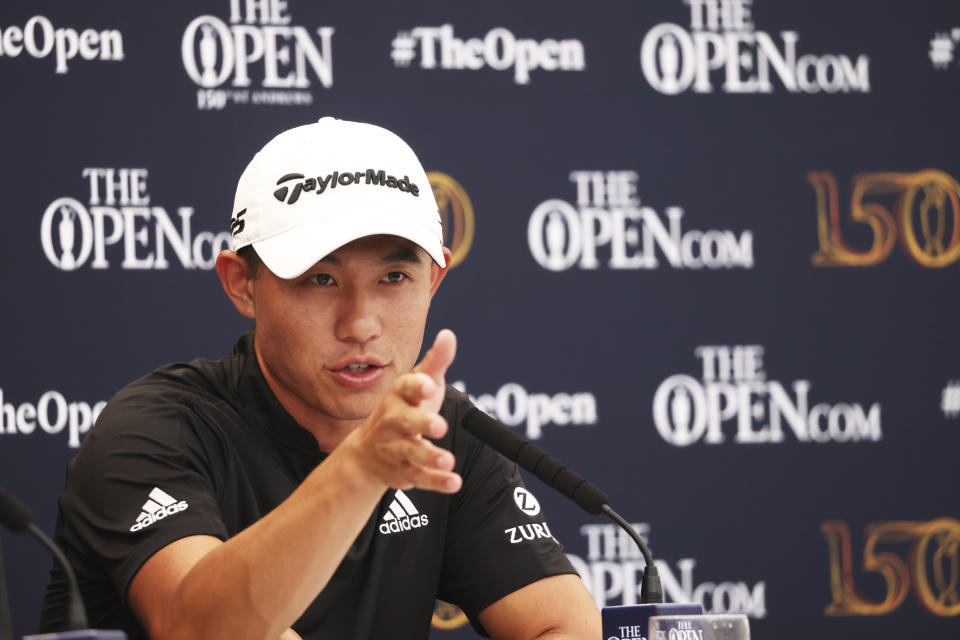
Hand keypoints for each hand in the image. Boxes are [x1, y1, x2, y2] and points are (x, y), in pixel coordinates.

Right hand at [346, 329, 461, 493]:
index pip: (405, 387)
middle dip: (421, 423)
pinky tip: (454, 481)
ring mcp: (396, 448)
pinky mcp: (403, 472)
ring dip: (430, 456)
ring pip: (411, 452)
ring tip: (448, 461)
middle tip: (439, 425)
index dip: (417, 385)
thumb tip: (448, 335)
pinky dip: (436, 481)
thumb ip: (436, 361)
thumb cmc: (403, 409)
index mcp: (399, 396)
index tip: (429, 384)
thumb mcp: (419, 383)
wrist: (368, 453)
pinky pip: (419, 478)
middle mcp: (394, 422)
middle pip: (405, 421)